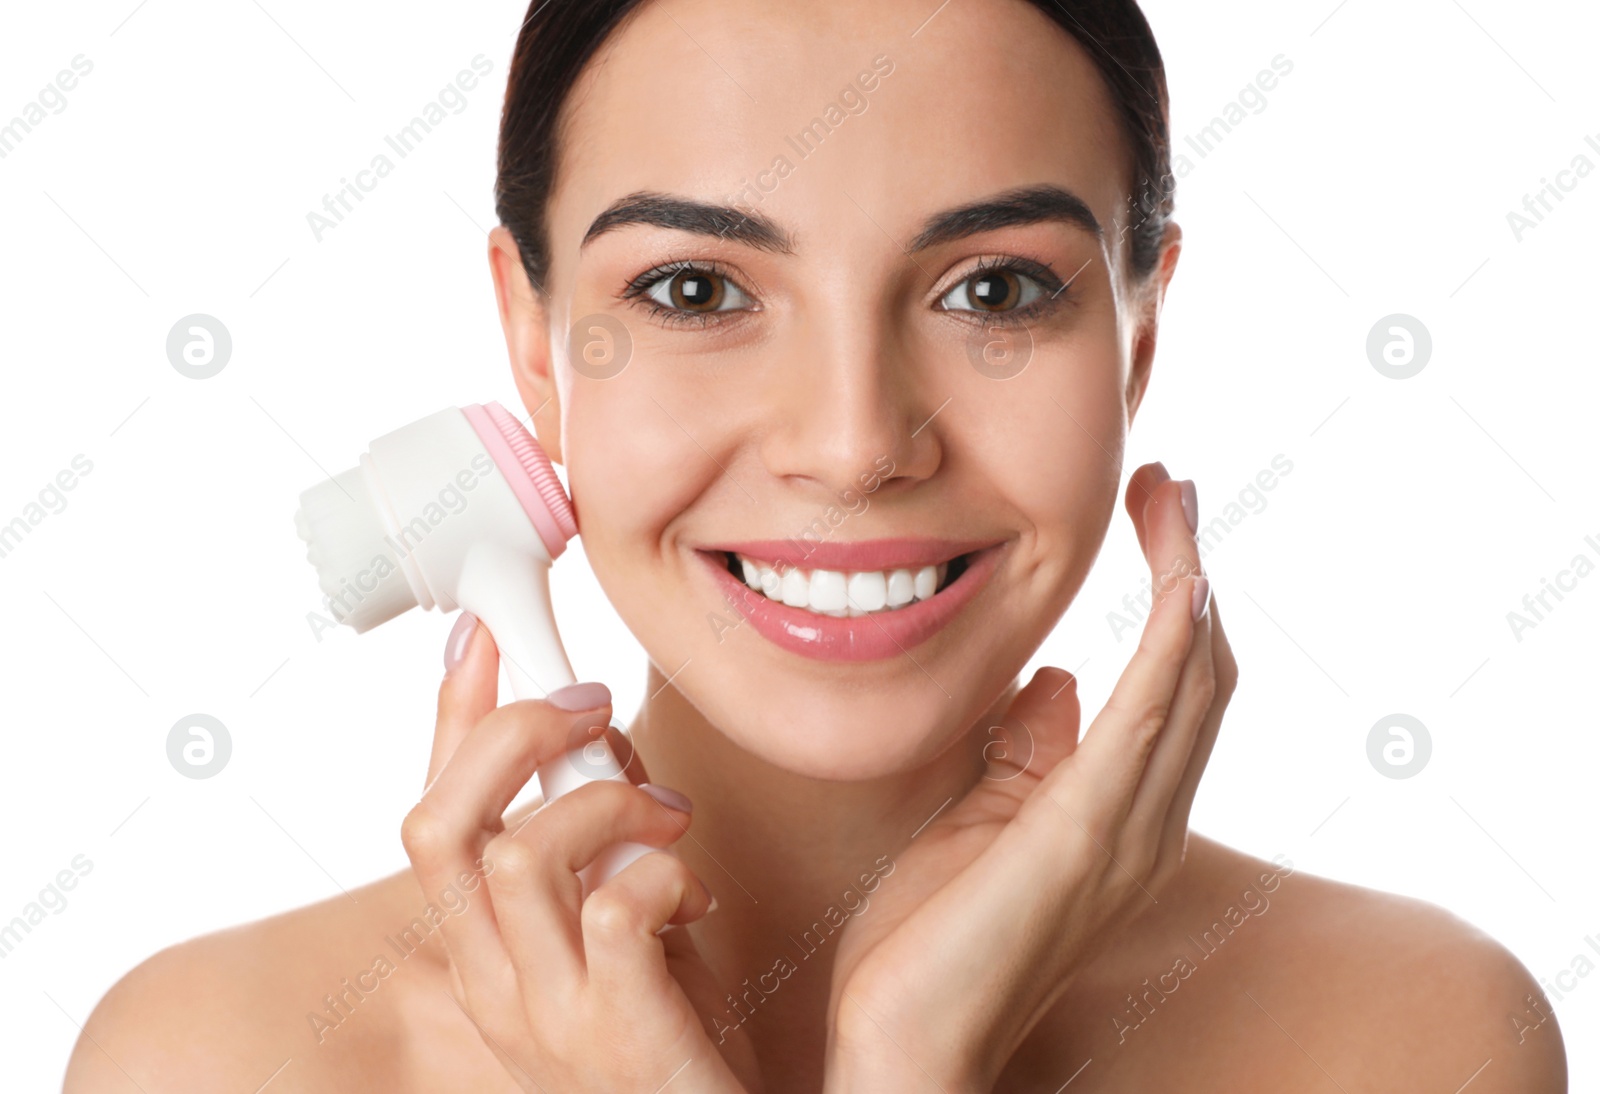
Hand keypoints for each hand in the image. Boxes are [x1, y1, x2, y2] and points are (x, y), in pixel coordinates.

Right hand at [401, 618, 761, 1091]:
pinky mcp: (615, 1030)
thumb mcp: (627, 919)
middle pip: (441, 825)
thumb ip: (598, 835)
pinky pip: (614, 907)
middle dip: (513, 732)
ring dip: (606, 801)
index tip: (484, 636)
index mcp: (486, 951)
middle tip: (592, 704)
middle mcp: (494, 982)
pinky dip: (661, 870)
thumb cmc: (677, 1036)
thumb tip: (595, 732)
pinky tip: (694, 894)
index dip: (452, 716)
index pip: (434, 817)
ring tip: (668, 815)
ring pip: (522, 853)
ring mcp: (546, 1012)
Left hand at [821, 463, 1236, 1090]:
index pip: (1174, 684)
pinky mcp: (1084, 837)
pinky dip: (1172, 649)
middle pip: (1199, 671)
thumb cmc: (932, 936)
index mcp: (1121, 812)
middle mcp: (1146, 820)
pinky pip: (1150, 724)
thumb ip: (1028, 749)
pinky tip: (1178, 586)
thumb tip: (1056, 679)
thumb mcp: (982, 814)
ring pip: (1190, 684)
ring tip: (1170, 501)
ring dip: (1187, 582)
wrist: (906, 1038)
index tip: (1153, 513)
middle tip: (1168, 484)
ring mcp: (1126, 832)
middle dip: (1189, 567)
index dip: (1175, 596)